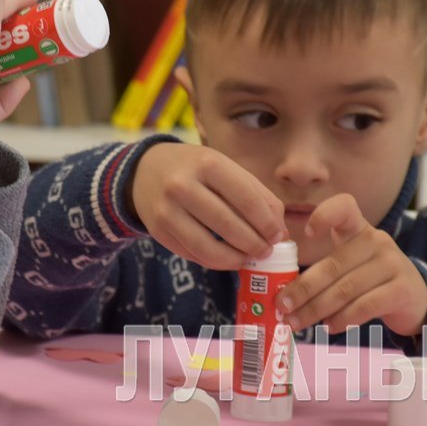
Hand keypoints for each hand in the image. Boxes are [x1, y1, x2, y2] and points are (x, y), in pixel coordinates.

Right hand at [129, 143, 285, 268]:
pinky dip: (214, 261)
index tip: (278, 236)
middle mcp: (183, 185)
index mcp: (207, 164)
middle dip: (253, 244)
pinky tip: (226, 258)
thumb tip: (280, 232)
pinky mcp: (157, 231)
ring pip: (207, 247)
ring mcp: (167, 210)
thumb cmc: (196, 169)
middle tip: (266, 252)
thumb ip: (256, 195)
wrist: (146, 170)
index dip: (267, 223)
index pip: (246, 199)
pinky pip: (192, 254)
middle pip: (227, 225)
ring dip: (234, 259)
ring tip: (247, 258)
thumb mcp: (225, 168)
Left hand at [277, 194, 426, 335]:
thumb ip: (324, 269)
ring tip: (297, 322)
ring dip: (316, 309)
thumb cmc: (372, 279)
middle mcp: (377, 242)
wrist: (417, 297)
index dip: (323, 215)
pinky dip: (342, 319)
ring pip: (345, 290)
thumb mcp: (352, 263)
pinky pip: (364, 306)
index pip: (344, 207)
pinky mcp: (400, 290)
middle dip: (303, 289)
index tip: (306, 234)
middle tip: (282, 306)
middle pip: (333, 265)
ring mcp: (391, 265)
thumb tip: (285, 293)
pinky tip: (328, 326)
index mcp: (359, 229)